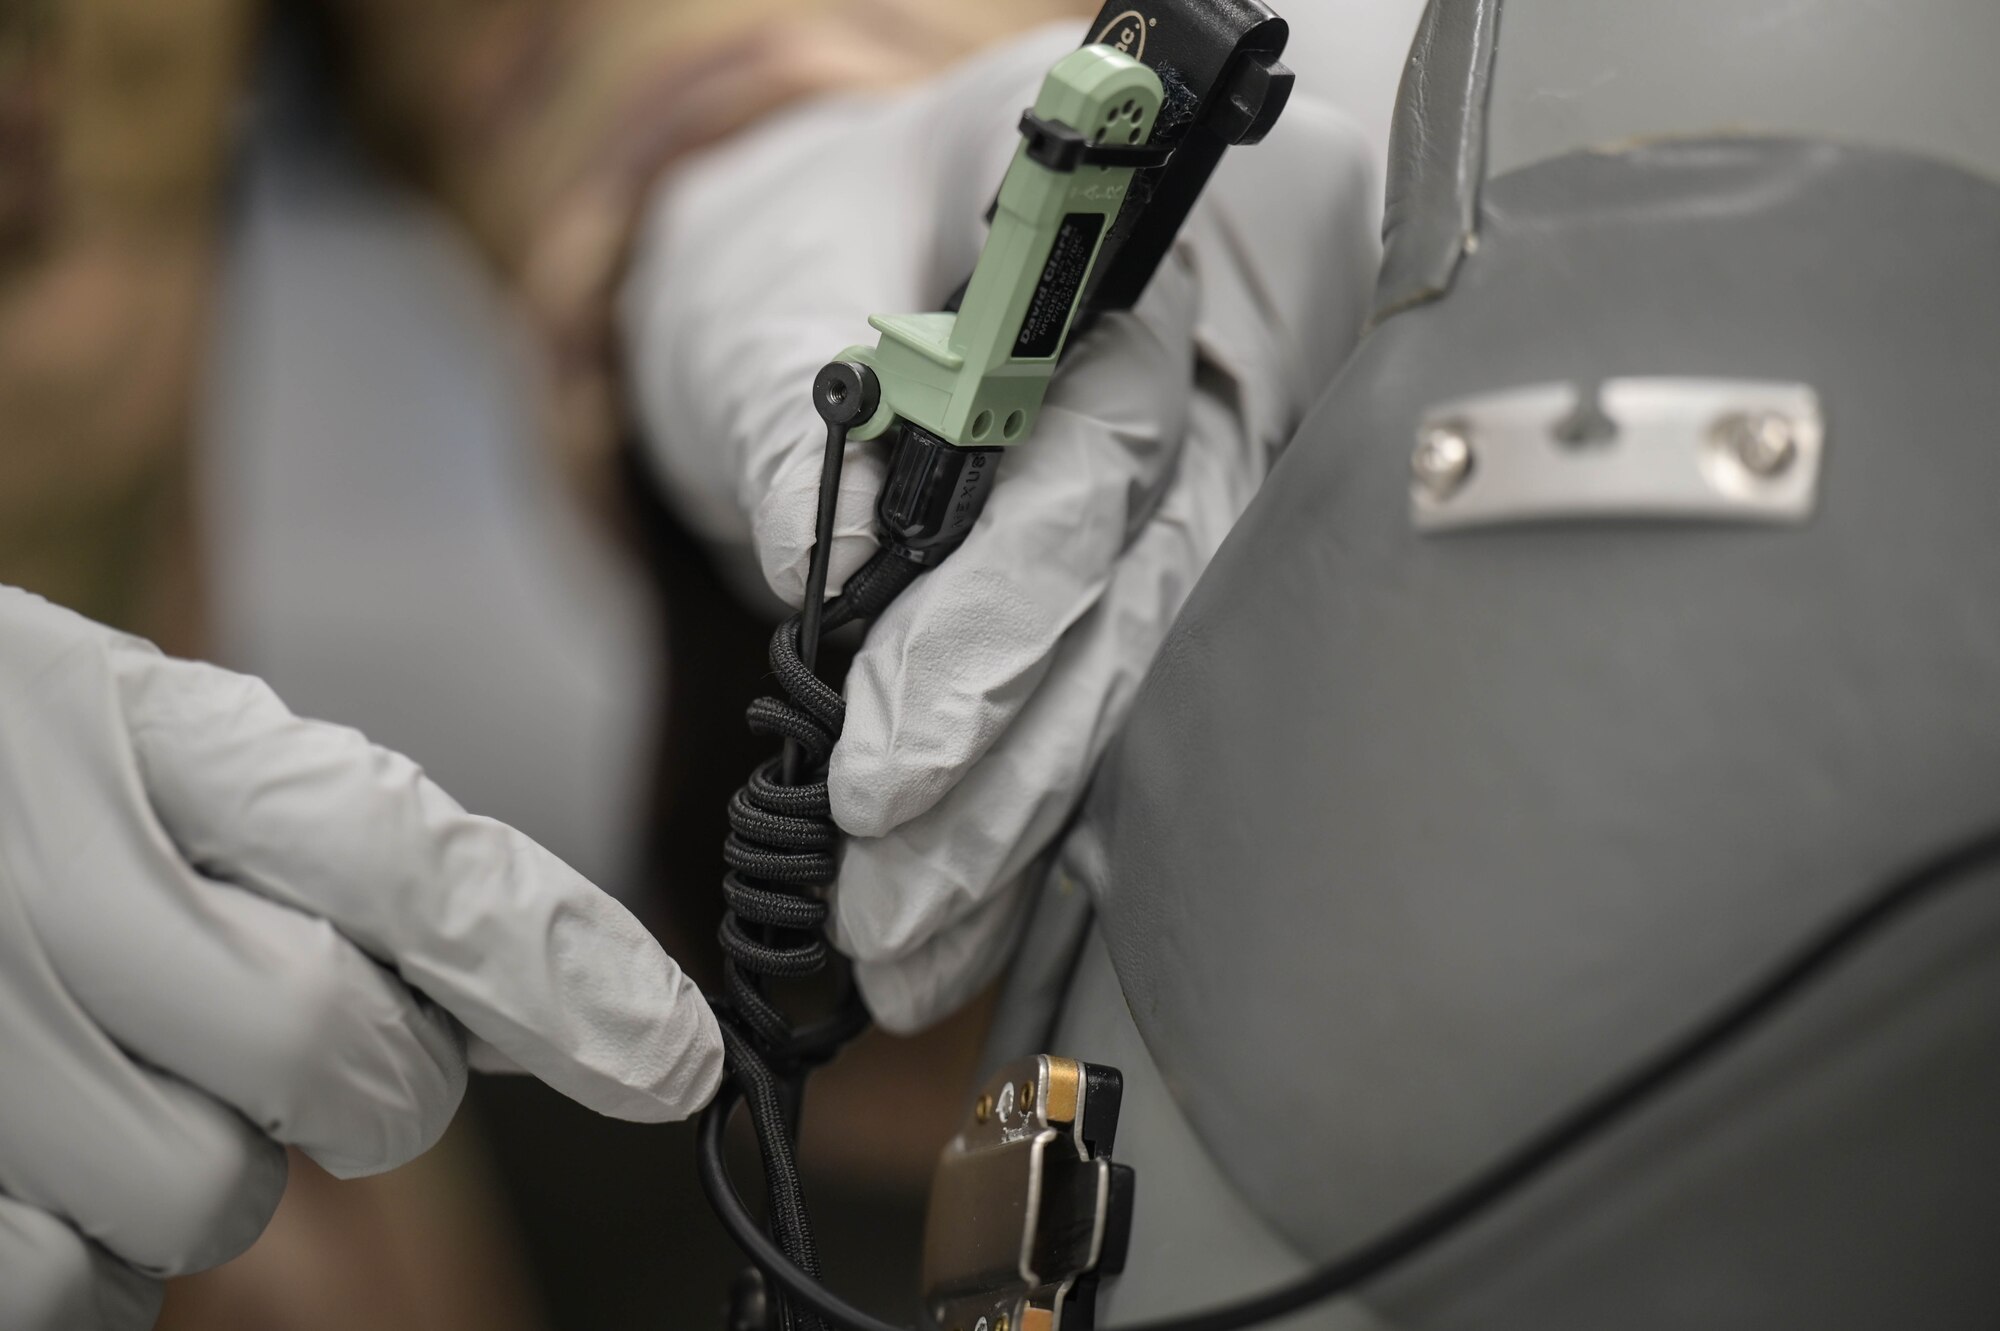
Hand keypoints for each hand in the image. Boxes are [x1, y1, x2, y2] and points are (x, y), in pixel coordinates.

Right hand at [0, 589, 721, 1329]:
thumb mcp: (137, 747)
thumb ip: (329, 848)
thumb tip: (548, 995)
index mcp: (123, 724)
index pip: (388, 849)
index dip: (547, 960)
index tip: (680, 1061)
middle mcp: (37, 874)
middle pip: (338, 1067)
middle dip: (354, 1077)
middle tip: (254, 1024)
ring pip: (209, 1202)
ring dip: (197, 1162)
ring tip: (91, 1070)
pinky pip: (70, 1290)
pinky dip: (79, 1250)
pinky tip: (27, 1149)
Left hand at [625, 25, 1377, 1030]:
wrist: (836, 254)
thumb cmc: (813, 228)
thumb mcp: (779, 277)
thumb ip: (798, 402)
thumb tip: (819, 564)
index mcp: (1132, 257)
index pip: (1099, 463)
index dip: (1000, 627)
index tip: (890, 766)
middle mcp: (1202, 377)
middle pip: (1137, 600)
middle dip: (1010, 772)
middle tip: (889, 898)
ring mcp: (1192, 482)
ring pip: (1133, 678)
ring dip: (1019, 829)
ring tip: (905, 943)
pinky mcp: (1146, 568)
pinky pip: (1111, 702)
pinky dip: (1030, 820)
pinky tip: (962, 918)